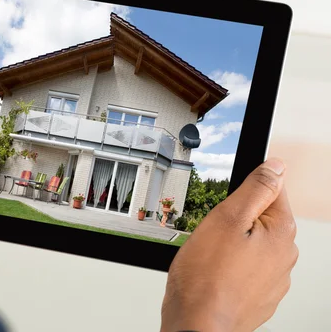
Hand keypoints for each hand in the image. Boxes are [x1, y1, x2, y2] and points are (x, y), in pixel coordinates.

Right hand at [161, 158, 297, 331]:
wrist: (198, 323)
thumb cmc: (207, 277)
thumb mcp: (227, 217)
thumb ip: (256, 188)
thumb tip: (276, 166)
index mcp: (281, 232)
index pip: (272, 189)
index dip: (243, 192)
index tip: (227, 205)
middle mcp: (285, 256)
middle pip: (260, 218)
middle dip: (236, 219)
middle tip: (213, 232)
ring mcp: (273, 279)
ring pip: (250, 244)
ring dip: (232, 244)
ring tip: (210, 256)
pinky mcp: (259, 295)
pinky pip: (245, 268)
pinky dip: (230, 266)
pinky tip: (214, 272)